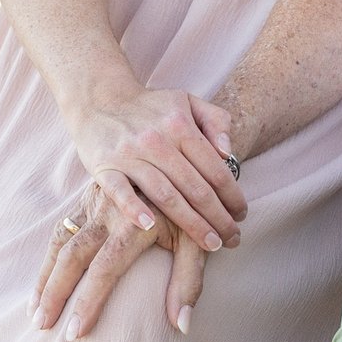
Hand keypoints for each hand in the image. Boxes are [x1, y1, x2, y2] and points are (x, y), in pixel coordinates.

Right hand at [35, 177, 214, 337]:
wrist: (183, 159)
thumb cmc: (195, 210)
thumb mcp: (198, 243)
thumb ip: (189, 282)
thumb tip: (182, 326)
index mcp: (135, 223)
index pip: (105, 268)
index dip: (88, 301)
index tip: (75, 333)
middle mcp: (109, 210)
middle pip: (72, 255)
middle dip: (55, 293)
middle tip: (42, 327)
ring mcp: (95, 202)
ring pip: (60, 241)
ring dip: (45, 277)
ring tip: (35, 312)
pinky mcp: (87, 198)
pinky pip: (60, 230)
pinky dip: (48, 258)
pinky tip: (42, 284)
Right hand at [70, 84, 245, 251]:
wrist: (99, 98)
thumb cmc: (150, 107)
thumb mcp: (187, 101)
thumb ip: (215, 120)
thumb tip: (228, 152)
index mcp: (180, 124)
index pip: (214, 168)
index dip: (232, 195)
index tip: (242, 215)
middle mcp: (157, 140)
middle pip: (194, 187)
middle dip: (218, 217)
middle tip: (233, 239)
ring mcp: (129, 155)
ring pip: (165, 195)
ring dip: (191, 223)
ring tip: (210, 243)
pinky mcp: (104, 167)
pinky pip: (120, 192)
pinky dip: (134, 209)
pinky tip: (150, 227)